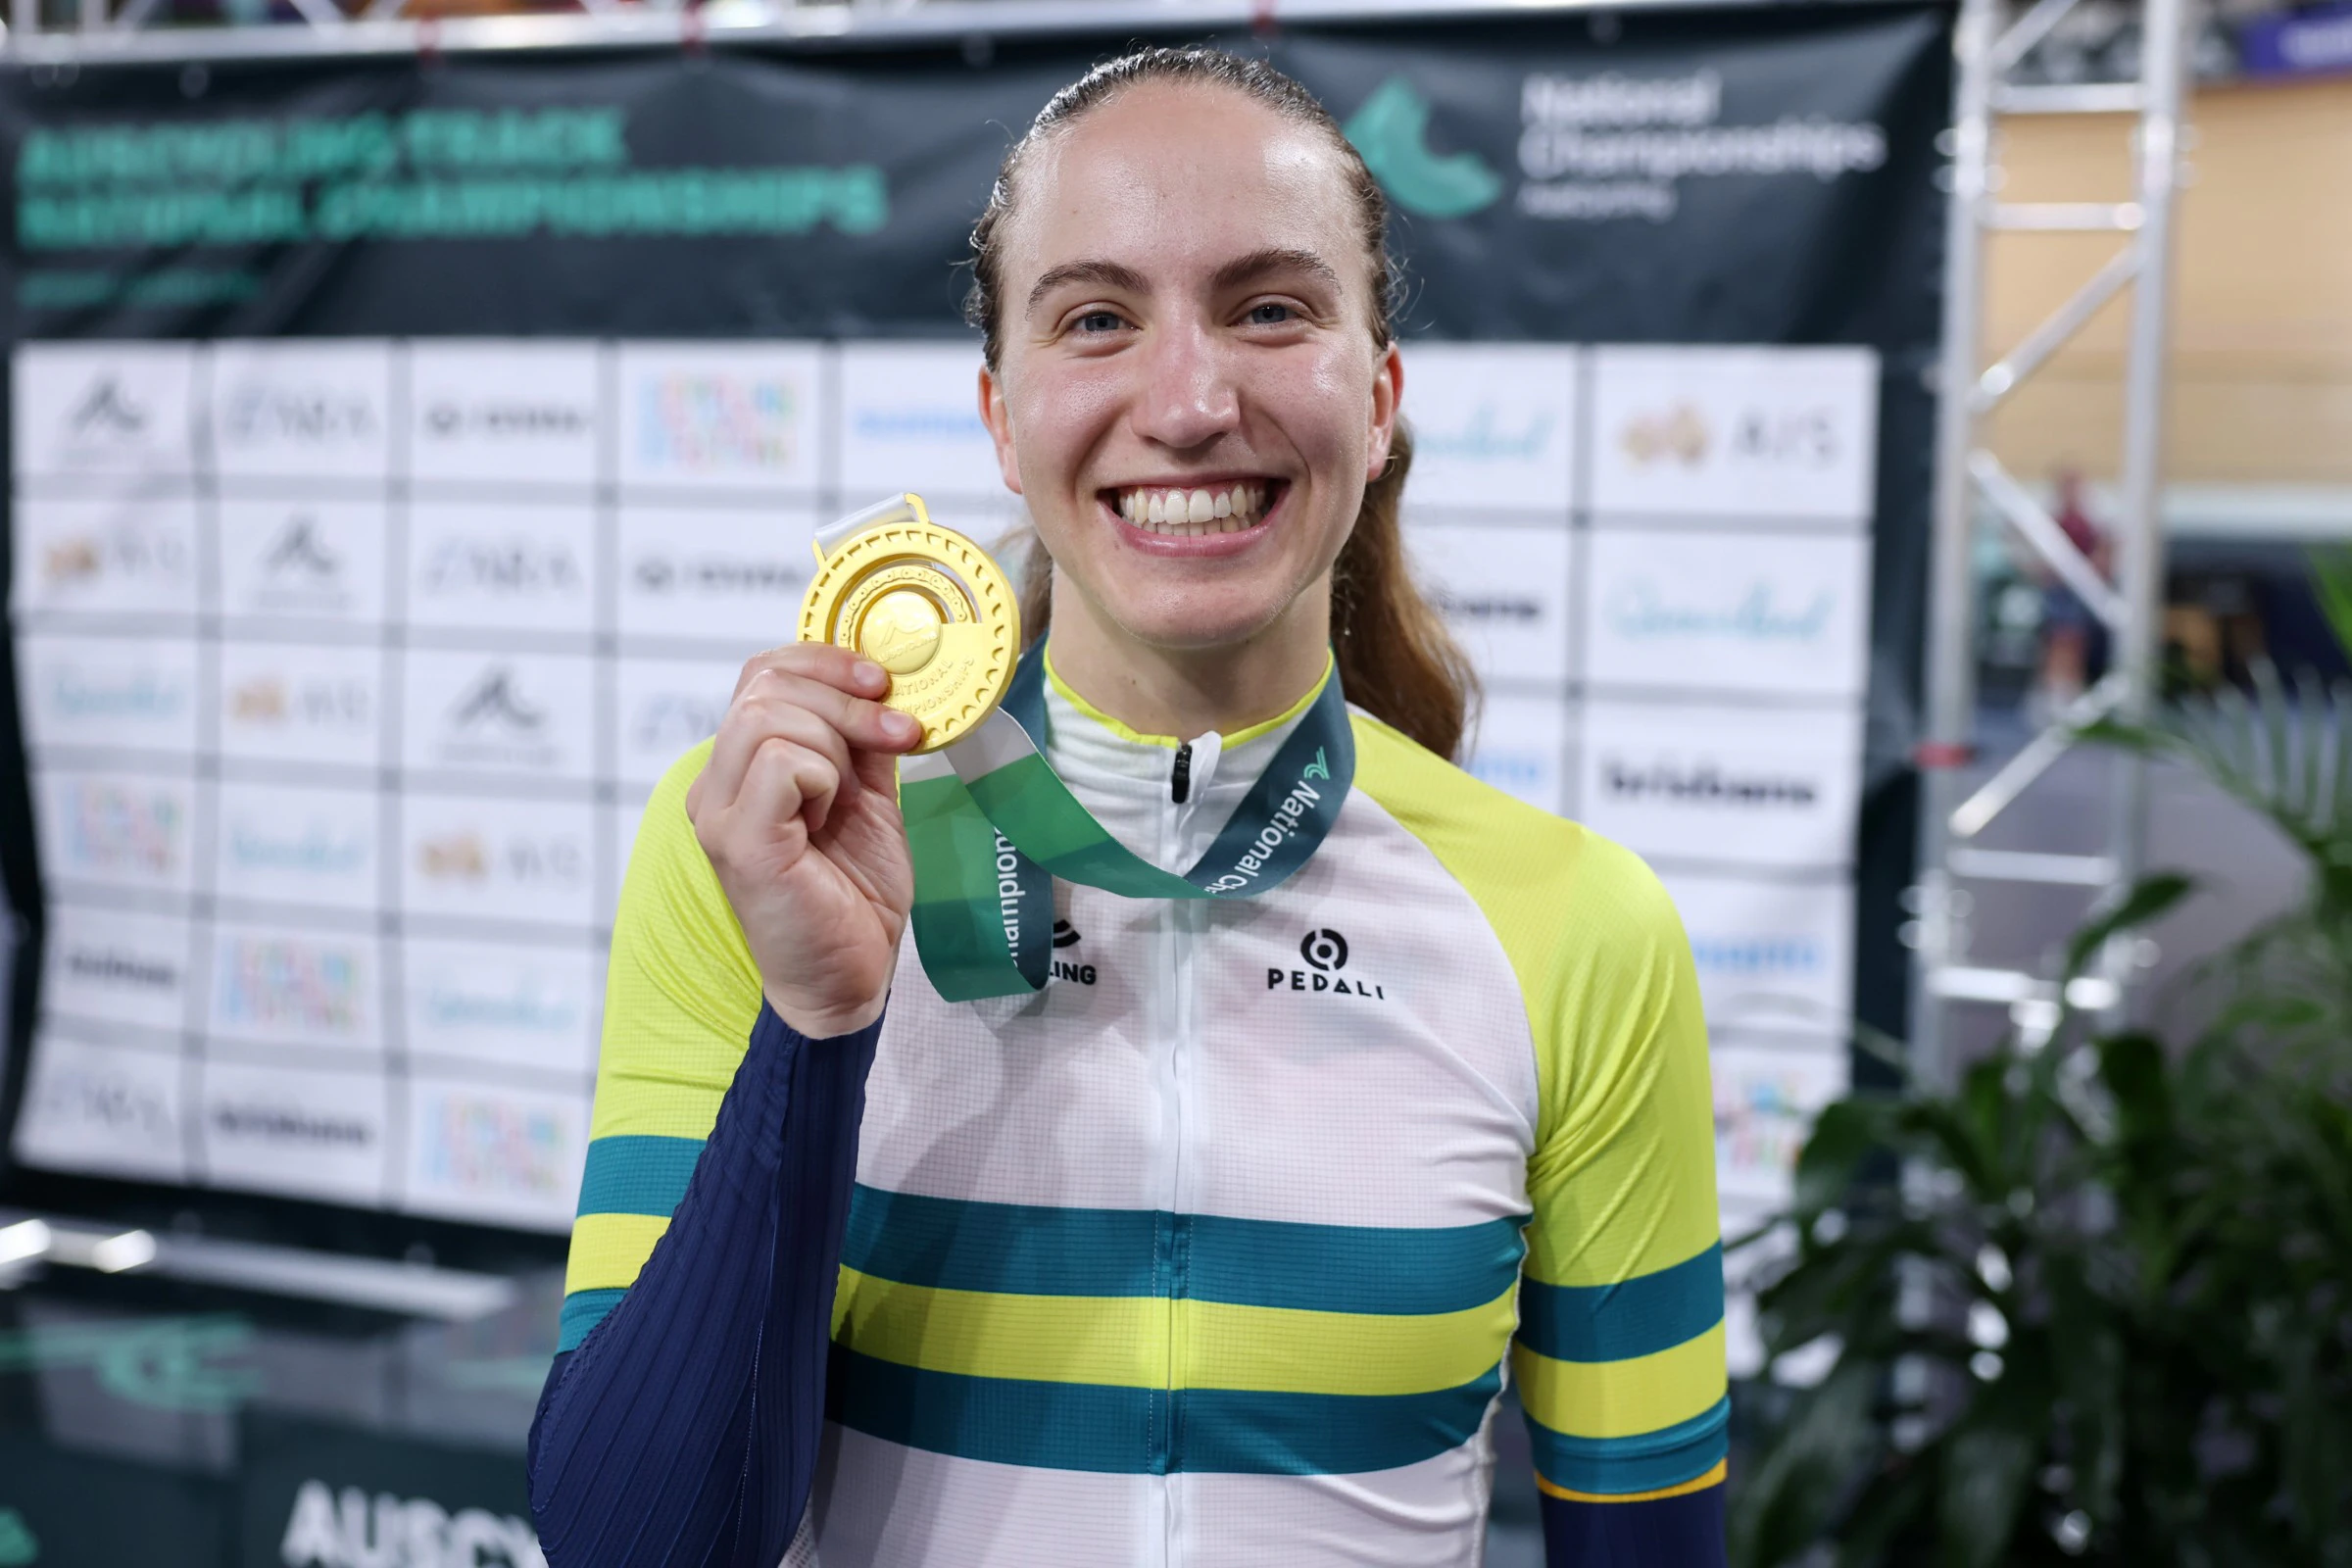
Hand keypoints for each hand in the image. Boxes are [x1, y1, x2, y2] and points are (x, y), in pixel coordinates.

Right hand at [685, 645, 924, 1036]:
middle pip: (765, 684)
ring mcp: (720, 813)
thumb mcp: (867, 797)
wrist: (850, 978)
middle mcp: (716, 786)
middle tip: (897, 733)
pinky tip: (828, 818)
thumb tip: (884, 686)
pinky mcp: (740, 841)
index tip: (881, 682)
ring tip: (849, 796)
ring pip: (769, 717)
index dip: (823, 660)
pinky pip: (780, 762)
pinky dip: (822, 778)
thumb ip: (862, 742)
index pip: (761, 673)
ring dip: (834, 742)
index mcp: (743, 768)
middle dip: (844, 698)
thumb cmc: (853, 895)